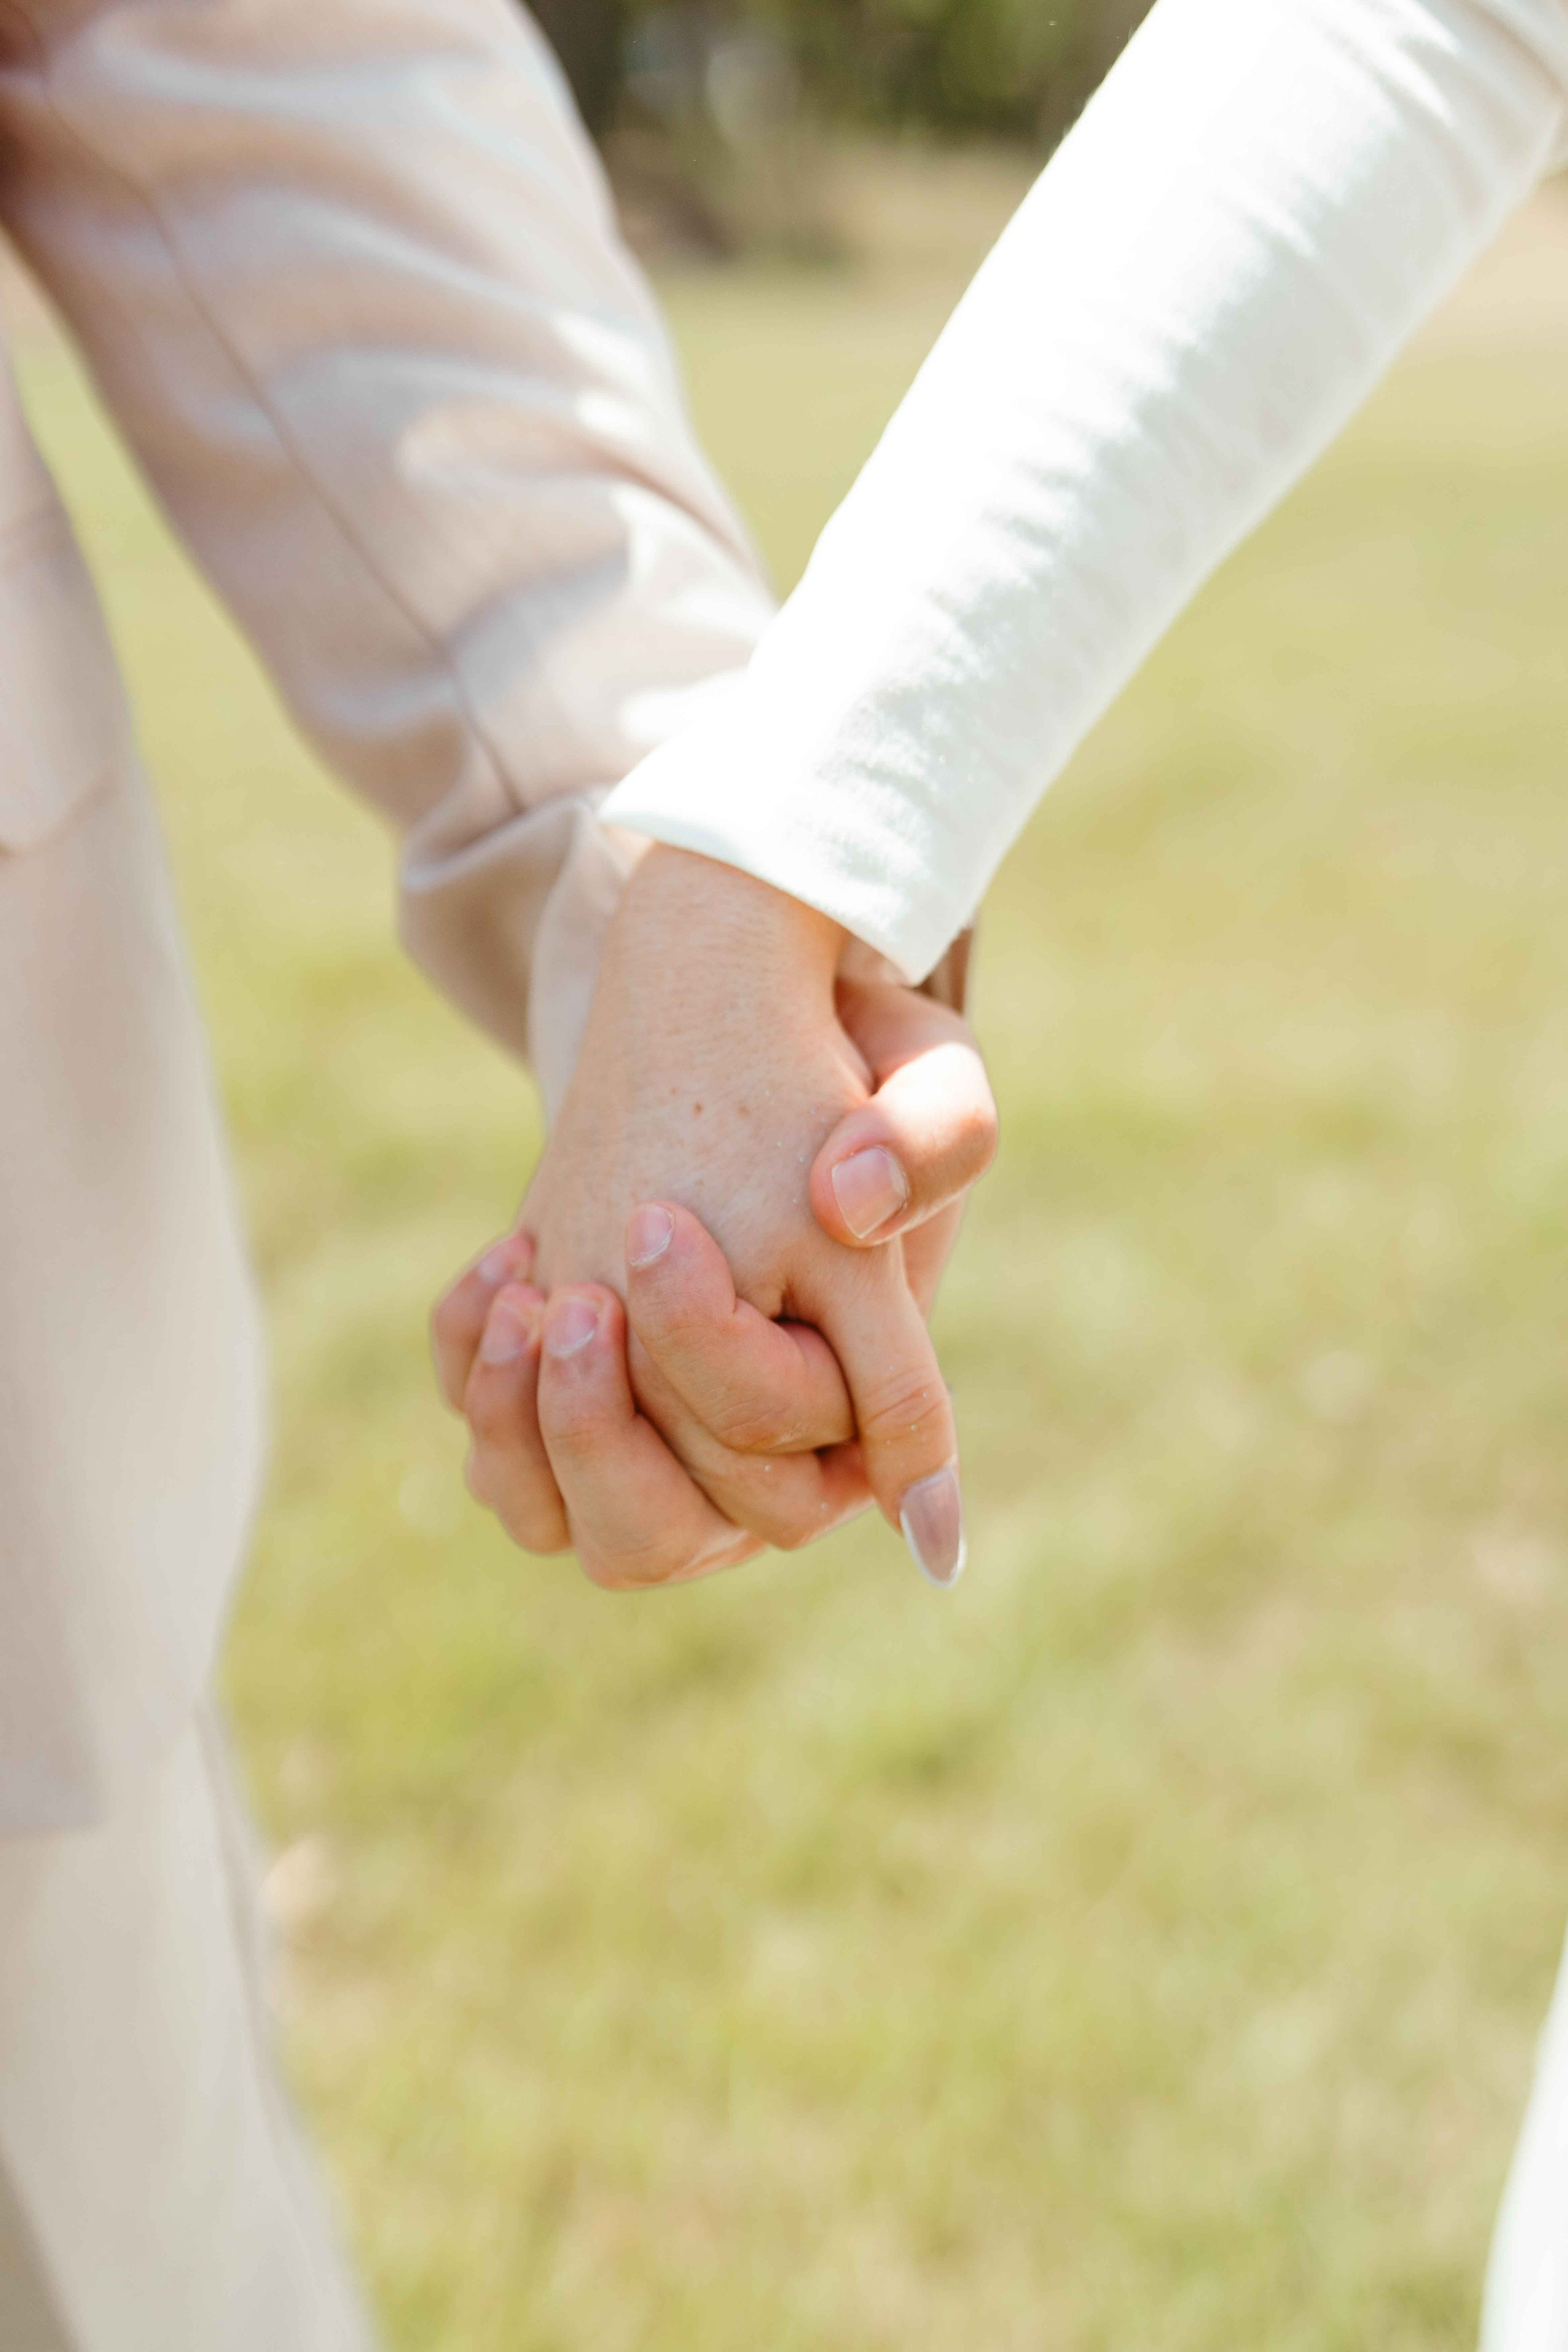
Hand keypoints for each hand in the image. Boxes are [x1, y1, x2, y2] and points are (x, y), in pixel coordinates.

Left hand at [433, 848, 994, 1586]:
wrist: (719, 1046)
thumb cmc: (838, 1077)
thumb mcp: (919, 1065)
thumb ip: (940, 1132)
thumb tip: (854, 1208)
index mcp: (851, 1424)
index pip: (780, 1479)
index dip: (709, 1356)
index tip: (656, 1221)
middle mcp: (747, 1468)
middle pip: (657, 1536)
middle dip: (603, 1422)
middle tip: (585, 1293)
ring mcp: (649, 1451)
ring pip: (556, 1524)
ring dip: (525, 1423)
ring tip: (524, 1297)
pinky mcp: (564, 1412)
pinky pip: (495, 1460)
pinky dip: (475, 1380)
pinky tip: (502, 1268)